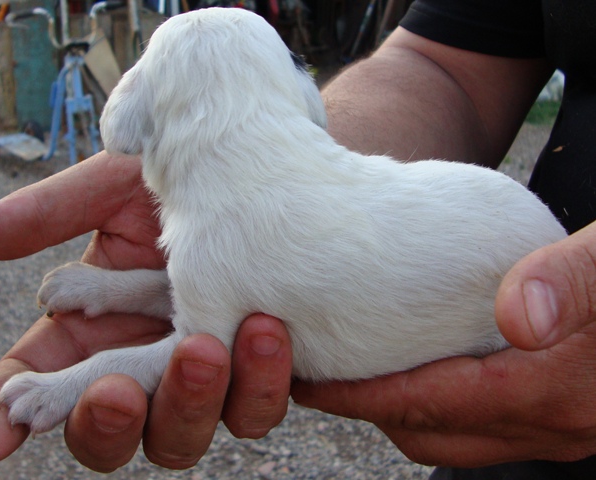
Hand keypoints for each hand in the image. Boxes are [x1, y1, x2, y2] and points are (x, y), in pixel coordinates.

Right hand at [0, 152, 292, 471]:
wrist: (254, 169)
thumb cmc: (180, 178)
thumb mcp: (112, 192)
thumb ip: (50, 215)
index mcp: (98, 326)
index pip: (47, 378)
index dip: (19, 408)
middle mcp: (147, 358)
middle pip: (116, 426)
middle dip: (109, 420)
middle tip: (115, 389)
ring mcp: (207, 372)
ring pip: (187, 428)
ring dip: (194, 400)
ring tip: (211, 346)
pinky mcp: (263, 367)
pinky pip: (262, 401)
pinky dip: (266, 384)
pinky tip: (269, 335)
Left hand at [292, 222, 595, 466]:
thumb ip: (577, 283)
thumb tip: (520, 318)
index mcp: (555, 391)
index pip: (427, 404)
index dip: (359, 395)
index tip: (306, 379)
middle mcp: (554, 424)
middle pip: (429, 430)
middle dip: (369, 408)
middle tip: (322, 370)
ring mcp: (560, 425)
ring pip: (454, 433)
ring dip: (402, 406)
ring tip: (360, 368)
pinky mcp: (562, 411)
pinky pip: (479, 422)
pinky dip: (439, 401)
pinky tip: (424, 362)